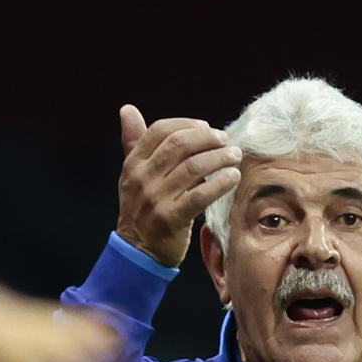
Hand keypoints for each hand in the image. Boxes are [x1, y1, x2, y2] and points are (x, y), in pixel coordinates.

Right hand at [115, 104, 242, 267]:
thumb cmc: (141, 209)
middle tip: (226, 140)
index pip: (161, 130)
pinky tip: (233, 177)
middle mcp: (142, 179)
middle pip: (180, 145)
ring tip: (234, 156)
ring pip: (194, 167)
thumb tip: (128, 110)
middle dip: (208, 138)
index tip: (206, 128)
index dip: (188, 124)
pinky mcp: (171, 218)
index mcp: (133, 164)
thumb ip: (134, 142)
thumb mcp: (132, 175)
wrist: (137, 252)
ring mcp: (156, 199)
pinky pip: (200, 195)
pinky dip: (220, 183)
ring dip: (220, 157)